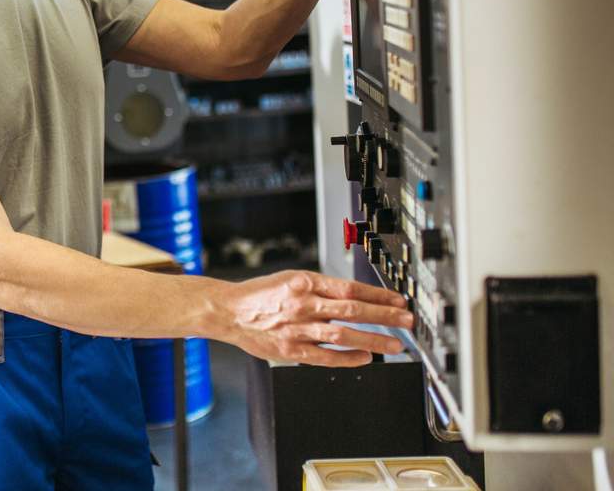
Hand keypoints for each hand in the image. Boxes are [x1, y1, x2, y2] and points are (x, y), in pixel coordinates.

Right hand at [216, 269, 412, 366]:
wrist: (228, 311)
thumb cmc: (260, 295)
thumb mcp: (290, 278)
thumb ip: (320, 288)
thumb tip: (354, 297)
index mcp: (304, 282)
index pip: (350, 288)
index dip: (377, 295)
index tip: (397, 300)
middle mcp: (303, 304)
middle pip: (352, 310)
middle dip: (384, 316)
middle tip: (407, 321)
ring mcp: (298, 328)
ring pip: (343, 334)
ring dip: (373, 339)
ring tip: (395, 344)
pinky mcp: (291, 350)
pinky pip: (326, 356)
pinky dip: (348, 357)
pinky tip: (365, 357)